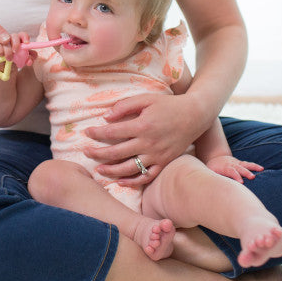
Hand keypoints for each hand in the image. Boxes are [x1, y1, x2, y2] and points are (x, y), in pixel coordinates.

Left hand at [82, 92, 207, 185]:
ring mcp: (157, 156)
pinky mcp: (164, 163)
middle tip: (86, 152)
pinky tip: (121, 181)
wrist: (195, 115)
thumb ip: (125, 106)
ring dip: (111, 171)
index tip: (87, 133)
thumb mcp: (146, 99)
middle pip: (117, 153)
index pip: (113, 132)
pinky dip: (132, 181)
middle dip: (98, 154)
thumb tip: (106, 117)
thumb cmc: (168, 105)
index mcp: (142, 125)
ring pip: (129, 169)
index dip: (97, 133)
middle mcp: (148, 143)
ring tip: (99, 170)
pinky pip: (146, 177)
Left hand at [205, 154, 262, 183]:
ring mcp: (236, 163)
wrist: (215, 160)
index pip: (231, 172)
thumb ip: (214, 179)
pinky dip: (254, 166)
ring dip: (253, 167)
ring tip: (261, 169)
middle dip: (246, 173)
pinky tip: (262, 169)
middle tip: (252, 177)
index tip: (241, 183)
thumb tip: (215, 189)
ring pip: (245, 164)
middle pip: (239, 168)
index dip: (236, 176)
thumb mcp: (211, 174)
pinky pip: (248, 164)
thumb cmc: (212, 171)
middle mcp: (231, 164)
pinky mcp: (240, 163)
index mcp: (224, 168)